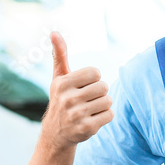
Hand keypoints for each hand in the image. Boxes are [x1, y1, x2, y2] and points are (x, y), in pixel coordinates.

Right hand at [43, 31, 113, 147]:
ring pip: (108, 101)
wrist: (56, 133)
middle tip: (87, 99)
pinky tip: (92, 119)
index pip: (95, 73)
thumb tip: (54, 32)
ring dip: (103, 104)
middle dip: (99, 92)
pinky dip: (105, 116)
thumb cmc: (61, 99)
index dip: (93, 79)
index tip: (83, 86)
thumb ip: (59, 54)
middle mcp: (68, 99)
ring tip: (90, 109)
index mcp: (63, 84)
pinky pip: (110, 115)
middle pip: (103, 87)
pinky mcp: (87, 128)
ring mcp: (77, 115)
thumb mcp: (58, 77)